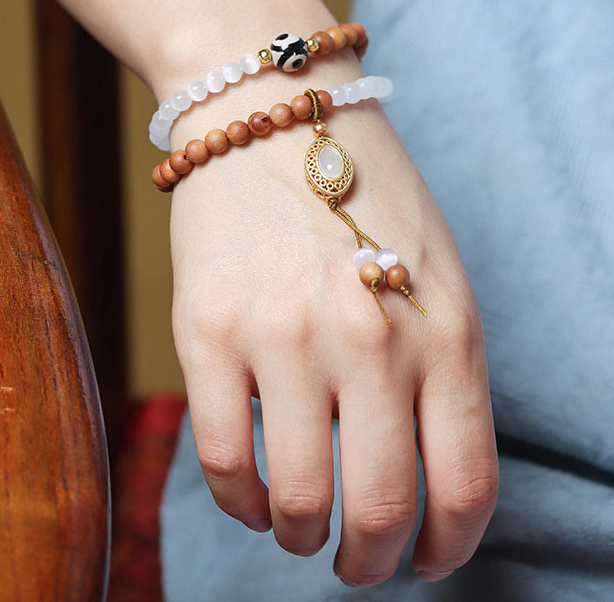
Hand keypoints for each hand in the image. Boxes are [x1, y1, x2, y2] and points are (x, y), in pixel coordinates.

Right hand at [167, 80, 498, 586]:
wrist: (269, 116)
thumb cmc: (357, 195)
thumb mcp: (433, 271)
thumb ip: (440, 367)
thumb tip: (419, 475)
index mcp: (444, 326)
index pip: (465, 483)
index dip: (449, 547)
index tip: (427, 562)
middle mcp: (370, 337)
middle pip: (381, 509)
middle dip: (370, 562)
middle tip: (355, 563)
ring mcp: (284, 333)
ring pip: (298, 499)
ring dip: (301, 536)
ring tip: (299, 528)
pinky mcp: (208, 328)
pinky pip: (222, 458)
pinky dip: (239, 501)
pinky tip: (250, 495)